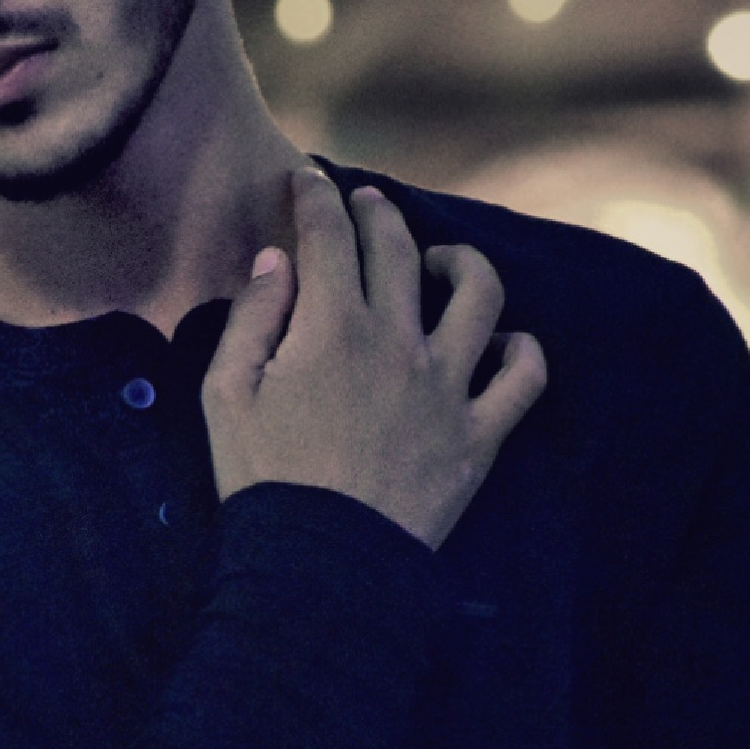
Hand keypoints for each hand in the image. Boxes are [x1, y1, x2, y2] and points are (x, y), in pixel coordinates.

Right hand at [202, 171, 545, 550]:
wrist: (319, 568)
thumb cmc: (262, 483)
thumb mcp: (226, 396)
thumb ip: (251, 319)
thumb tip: (277, 263)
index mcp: (331, 329)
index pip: (328, 236)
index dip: (317, 197)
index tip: (309, 180)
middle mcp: (398, 343)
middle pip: (399, 250)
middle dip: (379, 212)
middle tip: (368, 202)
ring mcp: (447, 387)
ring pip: (479, 293)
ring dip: (461, 263)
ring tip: (441, 264)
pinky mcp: (479, 435)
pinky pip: (524, 377)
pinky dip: (522, 350)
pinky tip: (504, 341)